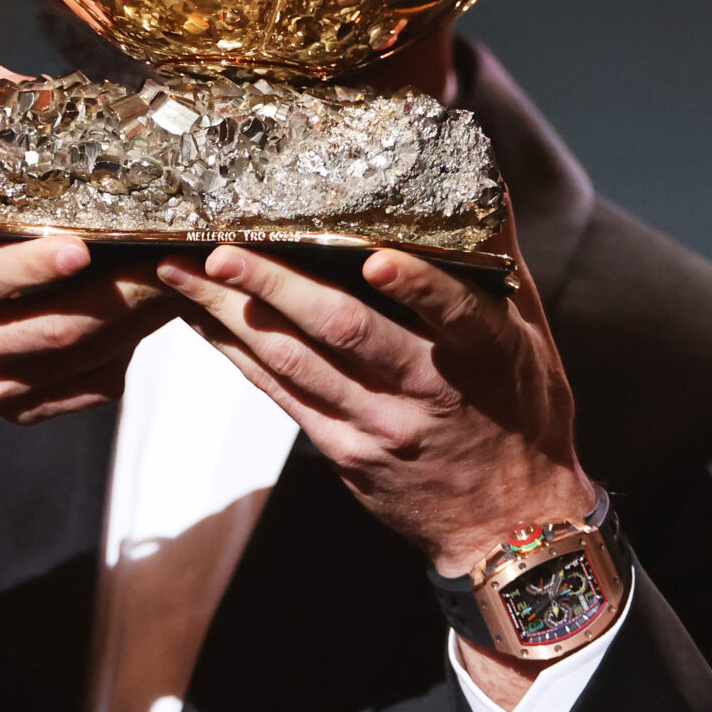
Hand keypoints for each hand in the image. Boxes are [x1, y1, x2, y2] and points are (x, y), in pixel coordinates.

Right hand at [0, 64, 176, 507]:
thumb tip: (37, 87)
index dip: (27, 268)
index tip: (80, 244)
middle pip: (47, 328)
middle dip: (115, 293)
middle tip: (170, 254)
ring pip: (80, 359)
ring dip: (138, 318)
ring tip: (183, 270)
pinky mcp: (24, 408)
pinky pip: (92, 384)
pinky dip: (132, 347)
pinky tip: (163, 307)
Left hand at [154, 233, 594, 576]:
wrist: (506, 530)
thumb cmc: (522, 416)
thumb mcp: (531, 340)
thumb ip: (498, 263)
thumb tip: (477, 181)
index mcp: (487, 356)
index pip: (456, 314)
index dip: (417, 286)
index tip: (375, 257)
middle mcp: (427, 391)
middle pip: (346, 333)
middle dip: (276, 287)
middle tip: (219, 248)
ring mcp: (378, 426)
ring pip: (295, 362)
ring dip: (232, 315)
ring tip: (180, 272)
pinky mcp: (342, 451)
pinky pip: (281, 395)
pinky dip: (237, 353)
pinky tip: (201, 319)